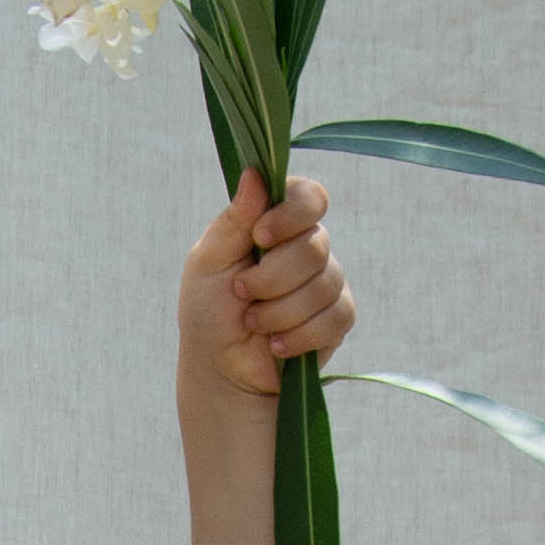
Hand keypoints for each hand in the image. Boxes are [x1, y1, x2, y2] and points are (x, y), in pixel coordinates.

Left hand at [178, 170, 351, 407]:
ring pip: (323, 286)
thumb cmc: (208, 311)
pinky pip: (335, 318)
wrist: (220, 369)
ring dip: (278, 312)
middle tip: (241, 293)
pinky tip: (275, 345)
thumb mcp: (208, 263)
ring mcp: (326, 281)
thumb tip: (255, 175)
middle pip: (314, 246)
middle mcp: (307, 246)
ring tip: (252, 323)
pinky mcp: (337, 318)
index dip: (290, 215)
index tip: (259, 236)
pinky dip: (297, 335)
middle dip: (271, 278)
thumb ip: (233, 221)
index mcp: (276, 223)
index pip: (309, 197)